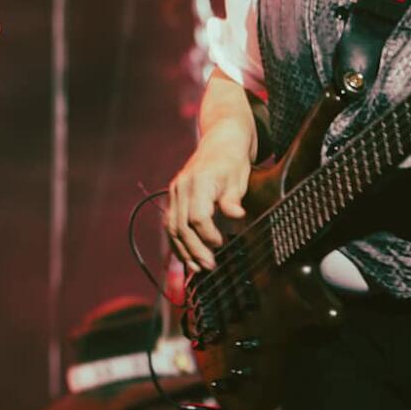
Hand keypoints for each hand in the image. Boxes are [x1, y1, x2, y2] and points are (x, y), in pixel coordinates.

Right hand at [165, 123, 253, 271]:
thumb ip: (233, 199)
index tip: (222, 244)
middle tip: (209, 267)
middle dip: (194, 249)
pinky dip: (177, 241)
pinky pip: (170, 222)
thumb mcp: (240, 178)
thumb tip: (237, 216)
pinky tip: (186, 256)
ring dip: (183, 249)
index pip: (197, 216)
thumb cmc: (233, 162)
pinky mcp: (174, 196)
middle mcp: (182, 187)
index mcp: (199, 182)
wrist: (221, 141)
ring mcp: (175, 191)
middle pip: (181, 225)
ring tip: (196, 268)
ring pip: (172, 226)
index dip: (208, 235)